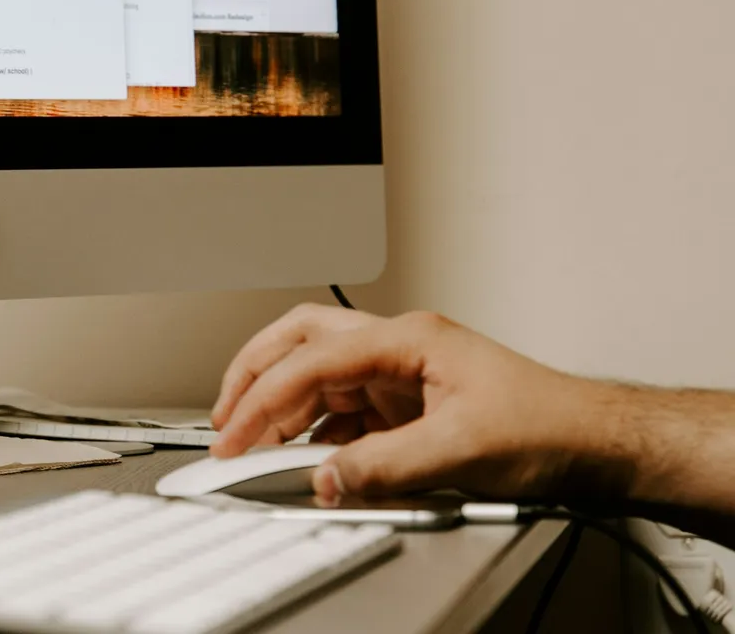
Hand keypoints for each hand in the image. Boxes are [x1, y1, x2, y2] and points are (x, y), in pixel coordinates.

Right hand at [210, 304, 627, 503]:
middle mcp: (397, 348)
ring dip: (280, 404)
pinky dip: (312, 430)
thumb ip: (383, 467)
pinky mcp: (405, 405)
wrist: (594, 443)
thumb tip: (325, 478)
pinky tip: (304, 455)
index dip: (264, 398)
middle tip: (225, 417)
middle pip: (301, 342)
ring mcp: (400, 374)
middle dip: (254, 375)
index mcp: (407, 340)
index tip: (236, 434)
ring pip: (316, 374)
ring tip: (252, 440)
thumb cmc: (548, 426)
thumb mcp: (459, 451)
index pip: (312, 360)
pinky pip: (340, 409)